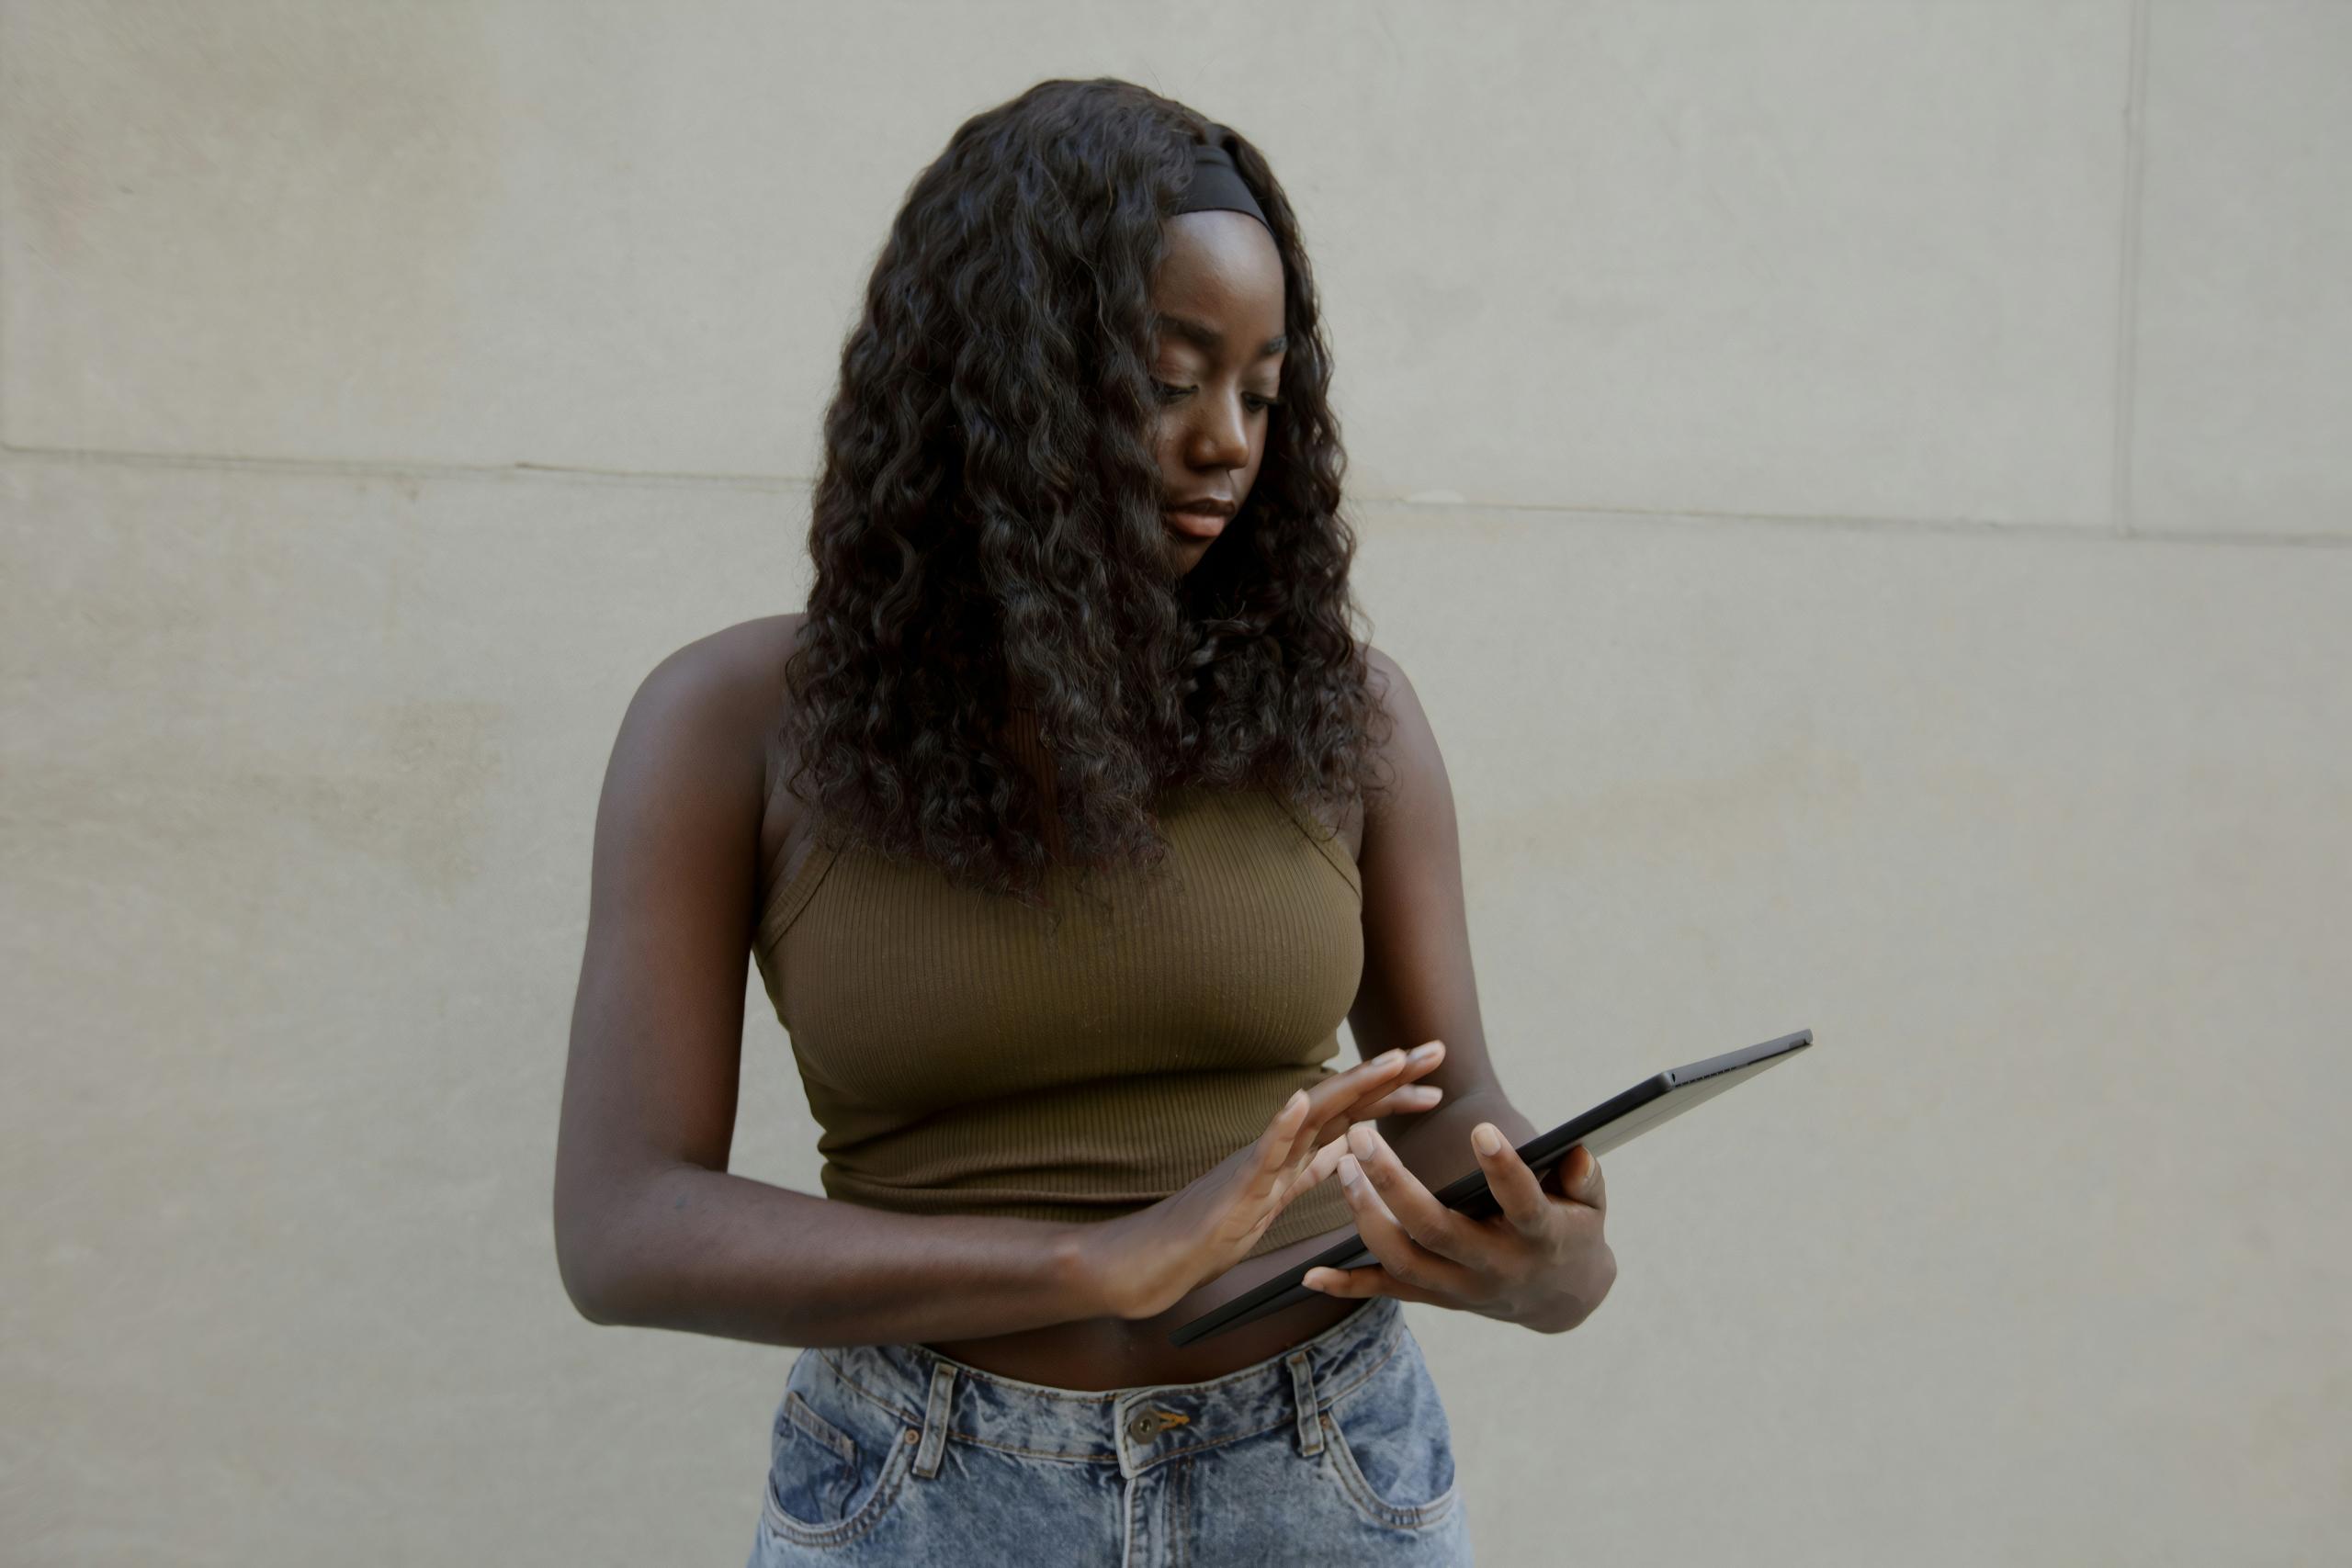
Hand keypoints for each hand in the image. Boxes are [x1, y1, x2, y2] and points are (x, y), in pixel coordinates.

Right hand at [1078, 1042, 1450, 1320]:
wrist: (1162, 1254)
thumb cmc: (1217, 1227)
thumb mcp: (1279, 1196)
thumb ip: (1311, 1169)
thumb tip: (1347, 1148)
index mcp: (1297, 1151)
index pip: (1355, 1115)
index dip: (1393, 1095)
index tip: (1434, 1081)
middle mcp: (1283, 1144)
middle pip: (1345, 1101)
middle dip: (1392, 1076)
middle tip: (1437, 1050)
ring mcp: (1261, 1160)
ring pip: (1314, 1114)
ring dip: (1354, 1086)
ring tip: (1391, 1063)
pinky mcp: (1238, 1184)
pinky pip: (1263, 1151)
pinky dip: (1284, 1123)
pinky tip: (1302, 1100)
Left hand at [1300, 1120, 1615, 1334]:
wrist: (1561, 1299)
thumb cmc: (1573, 1230)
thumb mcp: (1591, 1205)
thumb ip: (1584, 1178)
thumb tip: (1577, 1154)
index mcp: (1540, 1237)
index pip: (1522, 1203)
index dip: (1503, 1170)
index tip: (1480, 1128)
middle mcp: (1494, 1267)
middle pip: (1438, 1230)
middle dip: (1395, 1185)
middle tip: (1361, 1137)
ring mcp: (1461, 1288)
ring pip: (1405, 1260)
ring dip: (1366, 1218)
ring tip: (1340, 1167)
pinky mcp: (1437, 1298)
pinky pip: (1388, 1293)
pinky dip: (1348, 1286)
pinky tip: (1311, 1274)